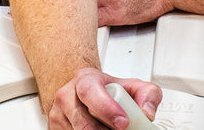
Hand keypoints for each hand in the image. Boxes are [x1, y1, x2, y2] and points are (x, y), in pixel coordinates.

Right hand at [47, 67, 161, 129]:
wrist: (90, 96)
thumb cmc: (110, 92)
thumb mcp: (132, 87)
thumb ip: (148, 94)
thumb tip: (147, 112)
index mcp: (85, 79)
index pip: (90, 91)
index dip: (106, 108)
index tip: (123, 122)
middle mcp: (67, 95)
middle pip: (81, 120)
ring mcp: (58, 114)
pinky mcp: (55, 128)